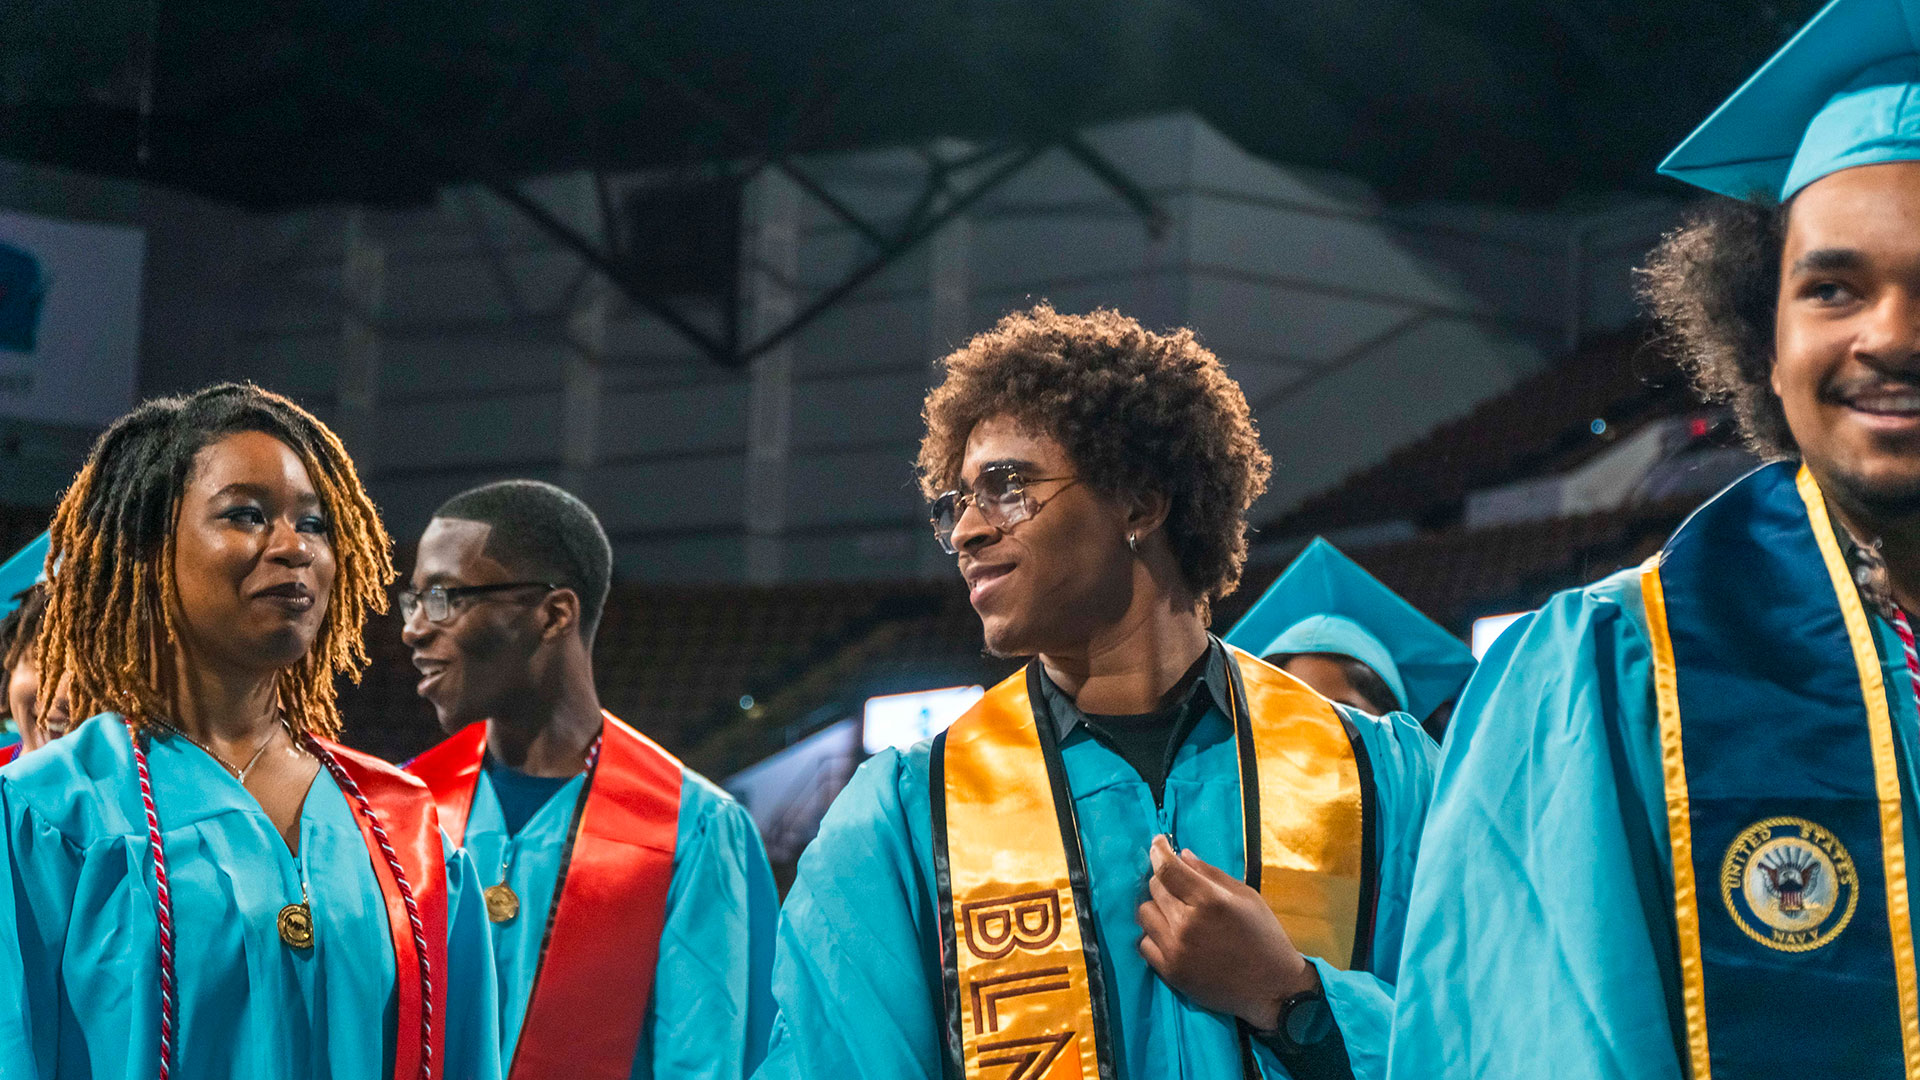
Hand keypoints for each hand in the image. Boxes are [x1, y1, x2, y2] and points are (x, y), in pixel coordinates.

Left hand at [1136, 834, 1318, 1029]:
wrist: (1272, 988)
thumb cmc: (1264, 936)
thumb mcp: (1246, 896)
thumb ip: (1211, 873)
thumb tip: (1182, 855)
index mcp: (1209, 901)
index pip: (1167, 868)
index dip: (1158, 850)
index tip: (1157, 842)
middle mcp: (1187, 924)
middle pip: (1154, 888)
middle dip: (1164, 879)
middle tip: (1179, 884)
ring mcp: (1176, 950)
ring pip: (1145, 913)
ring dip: (1157, 907)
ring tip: (1175, 911)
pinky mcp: (1170, 972)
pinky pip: (1144, 943)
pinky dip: (1154, 934)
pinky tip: (1171, 934)